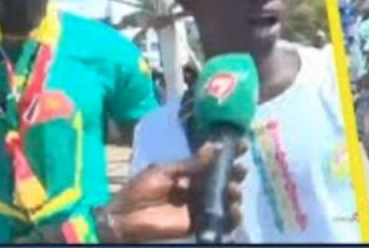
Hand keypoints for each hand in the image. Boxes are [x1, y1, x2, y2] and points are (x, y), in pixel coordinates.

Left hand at [108, 141, 246, 242]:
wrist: (126, 218)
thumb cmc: (140, 190)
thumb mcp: (164, 172)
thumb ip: (190, 164)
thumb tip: (214, 146)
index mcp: (188, 173)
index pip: (212, 161)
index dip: (228, 153)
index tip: (242, 144)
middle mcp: (197, 188)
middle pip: (222, 179)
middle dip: (235, 172)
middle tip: (240, 168)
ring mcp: (199, 206)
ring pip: (225, 198)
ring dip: (234, 192)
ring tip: (233, 189)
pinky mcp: (199, 223)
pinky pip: (221, 220)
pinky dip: (232, 215)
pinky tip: (235, 208)